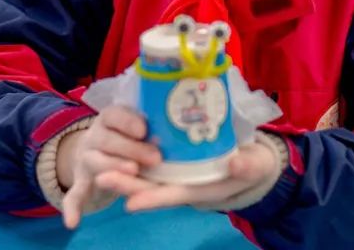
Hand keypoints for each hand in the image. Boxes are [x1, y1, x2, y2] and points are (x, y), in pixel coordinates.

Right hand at [57, 107, 160, 229]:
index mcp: (108, 120)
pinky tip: (73, 222)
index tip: (144, 130)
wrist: (95, 152)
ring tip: (133, 171)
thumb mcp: (133, 129)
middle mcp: (93, 137)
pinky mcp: (81, 183)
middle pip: (107, 140)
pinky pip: (74, 196)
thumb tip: (163, 139)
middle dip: (131, 148)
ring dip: (113, 166)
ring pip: (95, 162)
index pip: (114, 115)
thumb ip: (145, 132)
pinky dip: (72, 208)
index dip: (128, 122)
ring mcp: (85, 161)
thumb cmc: (125, 138)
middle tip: (155, 158)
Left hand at [96, 140, 278, 212]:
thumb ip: (246, 167)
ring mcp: (178, 172)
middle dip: (127, 185)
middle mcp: (185, 183)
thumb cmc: (255, 166)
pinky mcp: (176, 159)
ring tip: (98, 168)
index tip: (130, 203)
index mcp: (202, 188)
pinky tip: (117, 149)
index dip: (153, 199)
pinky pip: (152, 162)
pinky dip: (135, 159)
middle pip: (152, 187)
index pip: (174, 195)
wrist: (254, 162)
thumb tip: (234, 164)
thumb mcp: (255, 167)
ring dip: (124, 173)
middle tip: (101, 178)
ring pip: (147, 176)